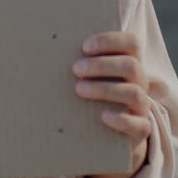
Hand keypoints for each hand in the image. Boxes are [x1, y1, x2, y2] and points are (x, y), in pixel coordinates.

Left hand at [73, 31, 150, 177]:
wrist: (110, 136)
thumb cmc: (92, 95)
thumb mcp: (88, 77)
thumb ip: (76, 62)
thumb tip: (36, 50)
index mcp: (129, 62)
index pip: (130, 42)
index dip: (110, 41)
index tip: (84, 46)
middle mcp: (139, 82)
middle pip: (131, 66)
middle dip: (101, 65)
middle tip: (75, 69)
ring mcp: (141, 106)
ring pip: (133, 92)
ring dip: (104, 89)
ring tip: (79, 90)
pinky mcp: (140, 129)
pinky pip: (139, 124)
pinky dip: (121, 120)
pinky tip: (103, 117)